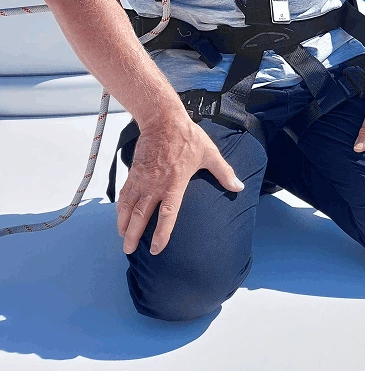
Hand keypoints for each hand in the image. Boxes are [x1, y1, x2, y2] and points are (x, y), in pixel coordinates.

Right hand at [116, 113, 243, 255]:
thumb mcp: (210, 154)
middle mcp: (155, 185)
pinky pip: (124, 195)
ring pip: (128, 207)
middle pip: (141, 216)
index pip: (167, 214)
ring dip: (123, 224)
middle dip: (133, 235)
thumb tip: (239, 187)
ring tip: (123, 238)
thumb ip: (224, 173)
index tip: (156, 249)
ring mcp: (141, 179)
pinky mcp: (133, 173)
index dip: (161, 234)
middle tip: (129, 250)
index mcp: (175, 183)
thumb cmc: (188, 137)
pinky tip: (120, 217)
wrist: (162, 119)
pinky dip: (120, 209)